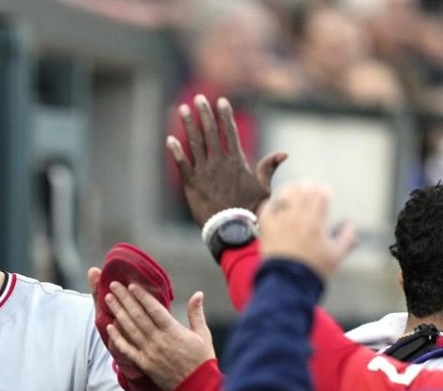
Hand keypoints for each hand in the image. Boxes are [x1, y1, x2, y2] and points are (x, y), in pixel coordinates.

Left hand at [104, 282, 215, 390]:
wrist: (199, 388)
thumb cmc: (202, 360)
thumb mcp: (203, 334)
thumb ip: (196, 313)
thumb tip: (198, 294)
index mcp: (173, 331)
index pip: (154, 309)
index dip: (141, 296)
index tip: (131, 285)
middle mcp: (159, 340)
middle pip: (138, 316)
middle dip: (125, 299)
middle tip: (113, 285)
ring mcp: (150, 353)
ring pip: (130, 329)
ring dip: (118, 313)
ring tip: (109, 299)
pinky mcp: (144, 365)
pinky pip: (128, 350)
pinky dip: (118, 338)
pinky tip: (110, 326)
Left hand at [167, 95, 286, 226]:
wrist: (232, 228)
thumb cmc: (250, 209)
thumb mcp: (263, 187)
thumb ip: (268, 167)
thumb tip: (284, 153)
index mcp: (236, 161)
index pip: (229, 132)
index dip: (224, 116)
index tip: (221, 101)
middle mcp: (218, 162)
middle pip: (210, 132)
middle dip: (204, 114)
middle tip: (198, 98)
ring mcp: (203, 172)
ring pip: (194, 143)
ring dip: (187, 125)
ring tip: (182, 109)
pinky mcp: (191, 184)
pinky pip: (181, 164)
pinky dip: (176, 152)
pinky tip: (169, 139)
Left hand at [258, 182, 356, 280]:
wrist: (288, 282)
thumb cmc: (313, 270)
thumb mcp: (336, 256)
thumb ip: (346, 237)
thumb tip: (351, 224)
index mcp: (315, 223)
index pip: (320, 196)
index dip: (324, 192)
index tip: (325, 193)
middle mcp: (296, 218)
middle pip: (302, 192)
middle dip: (307, 188)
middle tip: (309, 188)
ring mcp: (279, 222)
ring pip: (283, 196)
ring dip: (290, 191)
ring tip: (293, 191)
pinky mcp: (266, 229)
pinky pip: (266, 209)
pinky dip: (271, 203)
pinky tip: (275, 203)